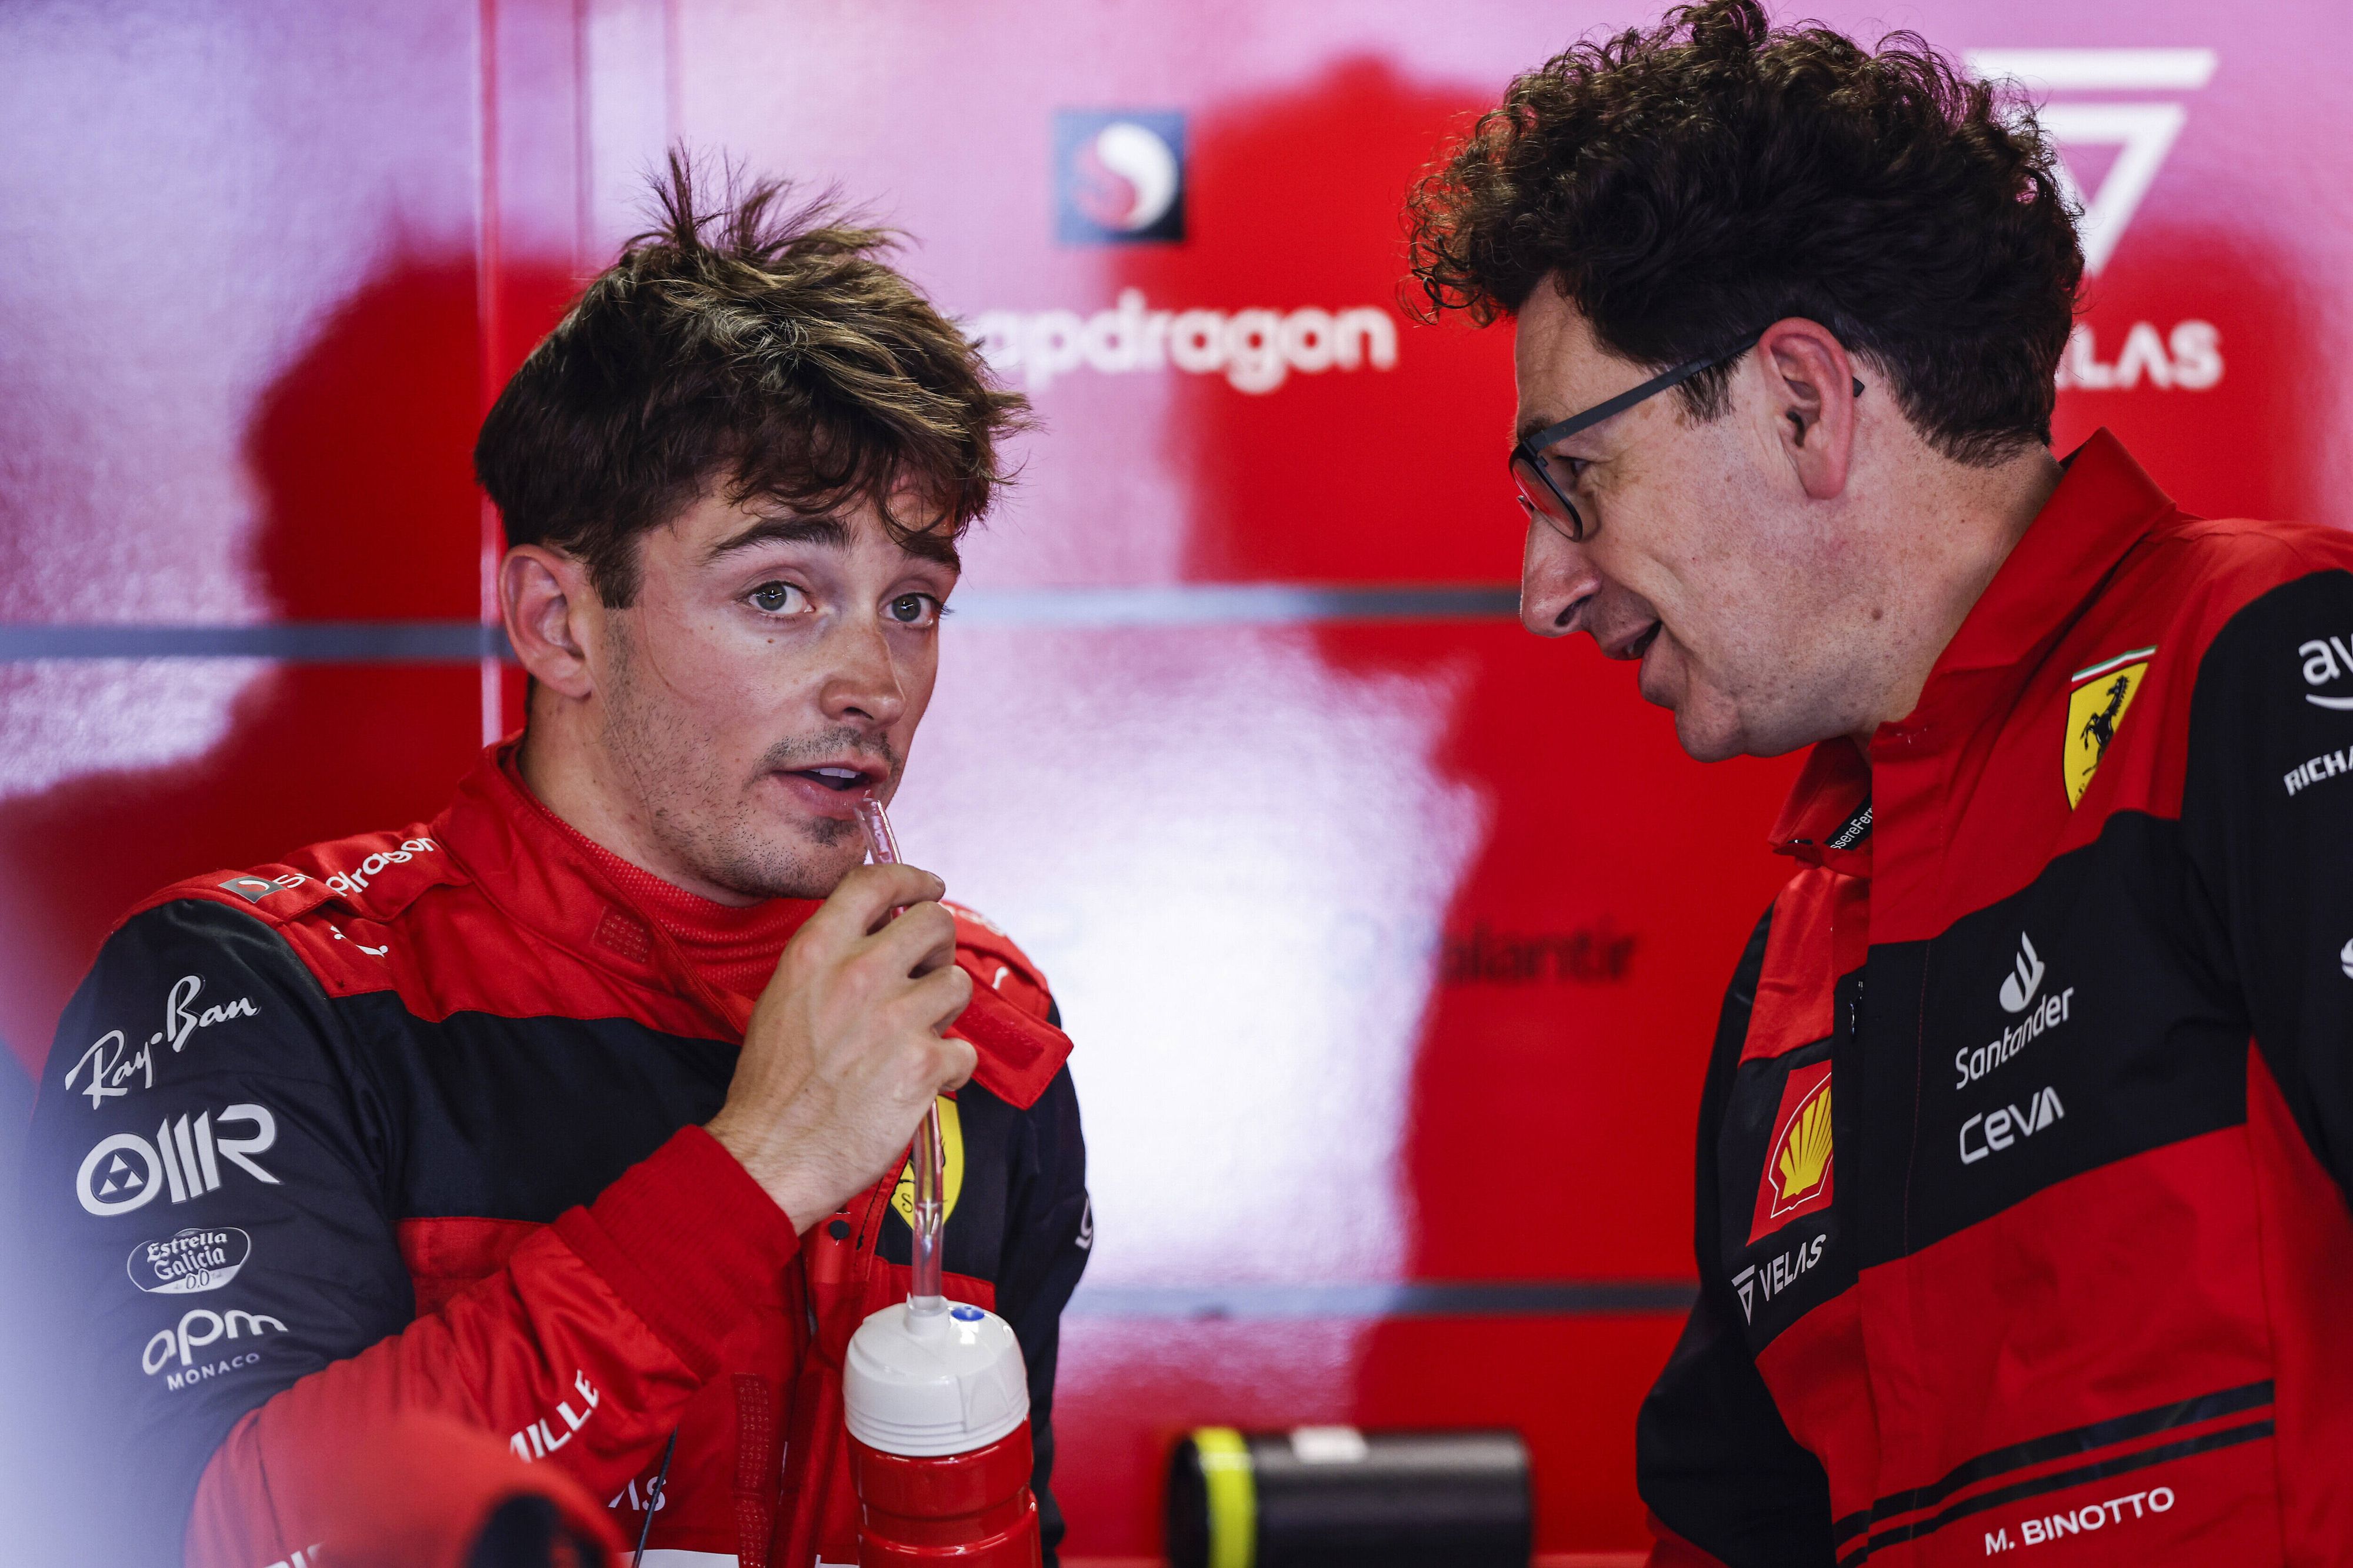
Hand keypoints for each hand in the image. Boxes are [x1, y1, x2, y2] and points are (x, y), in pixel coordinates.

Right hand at [705, 862, 975, 1230]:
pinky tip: (918, 1083)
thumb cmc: (773, 1088)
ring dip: (944, 1011)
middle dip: (939, 945)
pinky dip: (948, 1068)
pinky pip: (963, 1050)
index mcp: (817, 952)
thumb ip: (830, 961)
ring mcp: (896, 1018)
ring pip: (957, 984)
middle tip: (926, 972)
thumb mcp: (784, 998)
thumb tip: (876, 939)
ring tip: (914, 1037)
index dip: (912, 879)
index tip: (928, 886)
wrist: (771, 1155)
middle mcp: (859, 974)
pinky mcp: (924, 1064)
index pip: (877, 883)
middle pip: (935, 921)